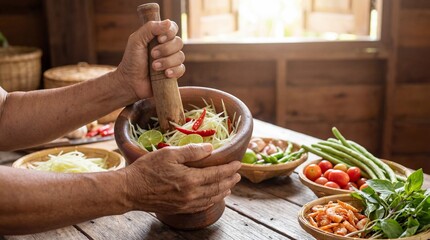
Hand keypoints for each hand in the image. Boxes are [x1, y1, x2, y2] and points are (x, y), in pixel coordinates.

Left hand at [115, 20, 184, 99]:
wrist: (130, 82)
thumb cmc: (132, 60)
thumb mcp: (136, 41)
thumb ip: (150, 29)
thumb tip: (168, 22)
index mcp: (158, 37)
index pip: (173, 28)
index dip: (170, 32)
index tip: (159, 39)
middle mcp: (167, 47)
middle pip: (178, 42)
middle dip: (166, 49)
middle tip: (152, 55)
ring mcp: (171, 60)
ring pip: (180, 56)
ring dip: (167, 61)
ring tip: (154, 67)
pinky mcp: (173, 73)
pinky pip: (182, 69)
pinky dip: (174, 71)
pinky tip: (165, 74)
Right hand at [123, 144, 240, 213]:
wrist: (130, 190)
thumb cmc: (147, 169)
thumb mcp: (169, 154)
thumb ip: (191, 151)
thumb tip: (210, 148)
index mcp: (191, 179)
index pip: (217, 174)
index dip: (229, 169)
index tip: (238, 164)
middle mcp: (192, 194)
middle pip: (217, 187)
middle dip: (230, 180)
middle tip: (238, 175)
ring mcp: (186, 203)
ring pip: (211, 198)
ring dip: (223, 191)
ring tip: (230, 186)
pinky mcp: (180, 209)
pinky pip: (202, 206)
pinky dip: (212, 200)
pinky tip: (214, 197)